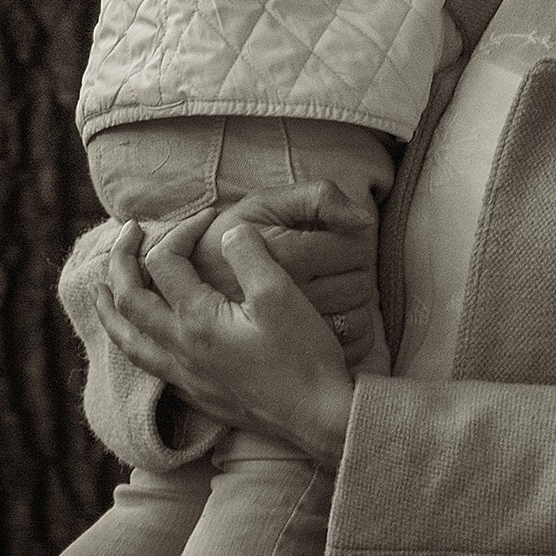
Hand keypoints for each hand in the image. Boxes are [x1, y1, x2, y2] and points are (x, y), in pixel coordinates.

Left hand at [98, 213, 355, 466]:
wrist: (319, 418)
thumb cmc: (304, 356)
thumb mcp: (279, 293)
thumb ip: (248, 252)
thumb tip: (228, 233)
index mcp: (197, 321)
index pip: (164, 261)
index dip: (182, 229)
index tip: (210, 217)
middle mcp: (180, 350)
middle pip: (128, 301)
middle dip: (120, 261)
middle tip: (127, 232)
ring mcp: (186, 378)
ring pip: (128, 342)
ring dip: (110, 310)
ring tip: (100, 291)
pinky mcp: (198, 396)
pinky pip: (149, 367)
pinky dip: (134, 344)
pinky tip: (142, 340)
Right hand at [193, 179, 377, 330]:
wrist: (192, 291)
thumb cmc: (232, 239)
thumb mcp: (263, 203)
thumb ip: (316, 197)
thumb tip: (364, 219)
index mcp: (283, 257)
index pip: (354, 247)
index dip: (355, 236)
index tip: (336, 234)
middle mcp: (290, 299)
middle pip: (361, 283)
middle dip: (357, 267)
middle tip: (335, 260)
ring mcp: (295, 336)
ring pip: (360, 315)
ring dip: (355, 298)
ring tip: (331, 284)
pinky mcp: (300, 359)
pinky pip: (356, 345)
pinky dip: (356, 330)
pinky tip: (336, 314)